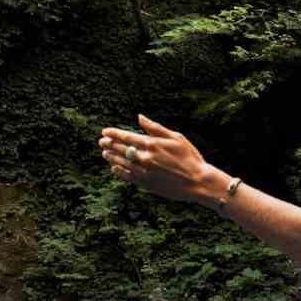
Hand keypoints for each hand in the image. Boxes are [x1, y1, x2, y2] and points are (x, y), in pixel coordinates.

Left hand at [99, 115, 220, 204]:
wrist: (197, 181)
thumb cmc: (190, 157)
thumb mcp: (176, 138)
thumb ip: (155, 128)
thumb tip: (139, 117)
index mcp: (152, 144)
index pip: (126, 136)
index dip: (113, 133)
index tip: (105, 131)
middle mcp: (145, 157)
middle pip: (121, 149)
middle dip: (109, 144)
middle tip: (102, 142)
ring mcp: (144, 171)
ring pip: (121, 162)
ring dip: (111, 157)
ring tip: (105, 153)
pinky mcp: (145, 183)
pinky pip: (127, 176)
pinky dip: (119, 171)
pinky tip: (115, 168)